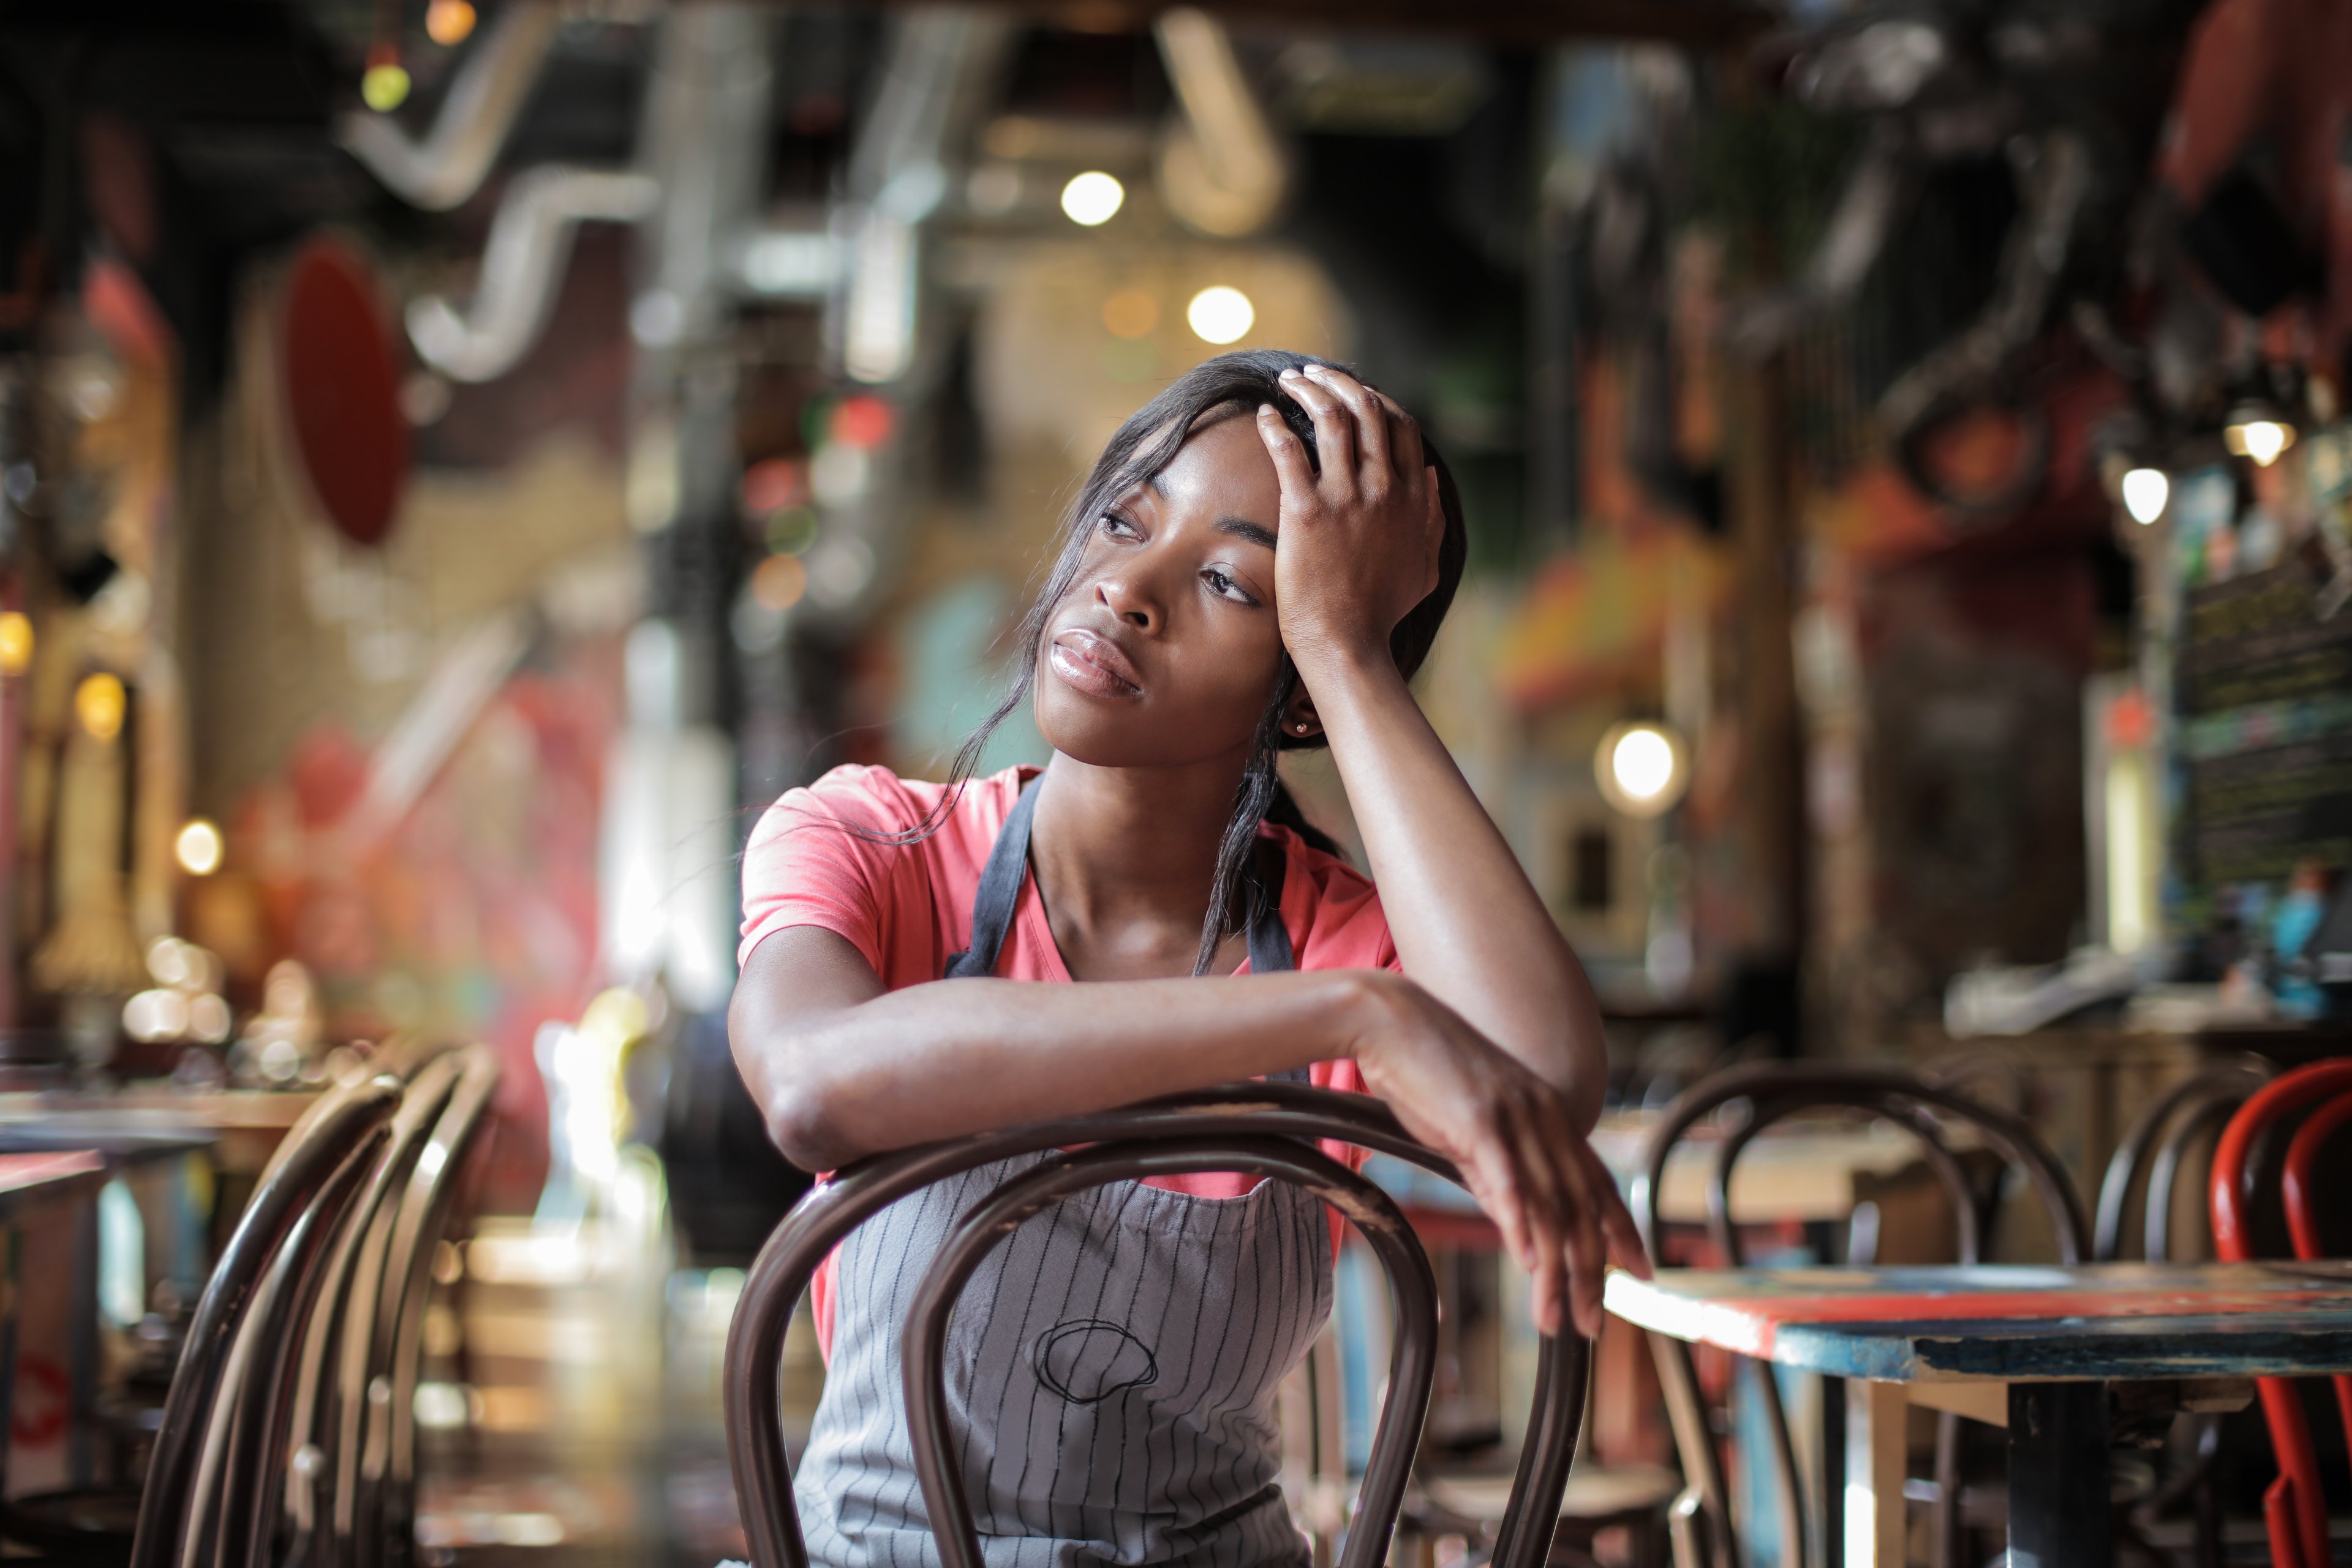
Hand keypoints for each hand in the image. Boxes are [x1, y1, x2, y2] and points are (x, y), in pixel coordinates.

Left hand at [1255, 365, 1442, 679]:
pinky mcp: (1307, 512)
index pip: (1402, 425)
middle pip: (1367, 409)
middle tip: (1312, 374)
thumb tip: (1433, 476)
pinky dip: (1275, 425)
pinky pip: (1289, 450)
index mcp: (1414, 498)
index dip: (1377, 399)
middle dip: (1339, 381)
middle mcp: (1385, 489)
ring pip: (1331, 418)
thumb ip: (1433, 519)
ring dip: (1308, 391)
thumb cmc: (1382, 612)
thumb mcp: (1426, 565)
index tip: (1353, 392)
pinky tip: (1264, 416)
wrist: (1347, 644)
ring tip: (1288, 382)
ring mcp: (1347, 498)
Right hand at [1349, 973, 1650, 1338]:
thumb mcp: (1472, 1126)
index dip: (1623, 1230)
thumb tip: (1513, 1220)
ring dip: (1558, 1271)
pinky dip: (1524, 1226)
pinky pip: (1510, 1182)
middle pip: (1581, 1206)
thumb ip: (1497, 1170)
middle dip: (1593, 1271)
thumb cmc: (1423, 1071)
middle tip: (1594, 1323)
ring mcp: (1516, 1116)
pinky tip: (1532, 1264)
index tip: (1641, 1271)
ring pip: (1550, 1206)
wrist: (1388, 1019)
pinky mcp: (1481, 1119)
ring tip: (1557, 1320)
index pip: (1598, 1182)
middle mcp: (1544, 1115)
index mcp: (1549, 1113)